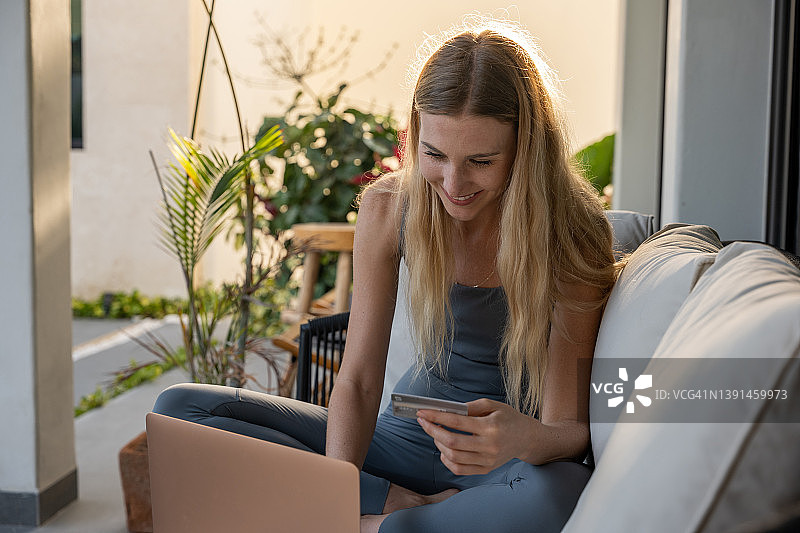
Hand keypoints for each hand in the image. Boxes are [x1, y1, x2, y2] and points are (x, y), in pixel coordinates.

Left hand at [416, 398, 536, 474]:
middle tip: (423, 422)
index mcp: (491, 427)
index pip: (457, 422)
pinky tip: (444, 449)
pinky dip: (447, 460)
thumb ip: (470, 407)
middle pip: (452, 442)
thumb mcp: (493, 405)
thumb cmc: (508, 418)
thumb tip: (447, 410)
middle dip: (432, 431)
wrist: (527, 438)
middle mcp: (489, 446)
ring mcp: (487, 460)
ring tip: (435, 433)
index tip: (423, 412)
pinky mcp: (486, 469)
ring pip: (453, 457)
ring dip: (438, 444)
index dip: (436, 417)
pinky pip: (460, 469)